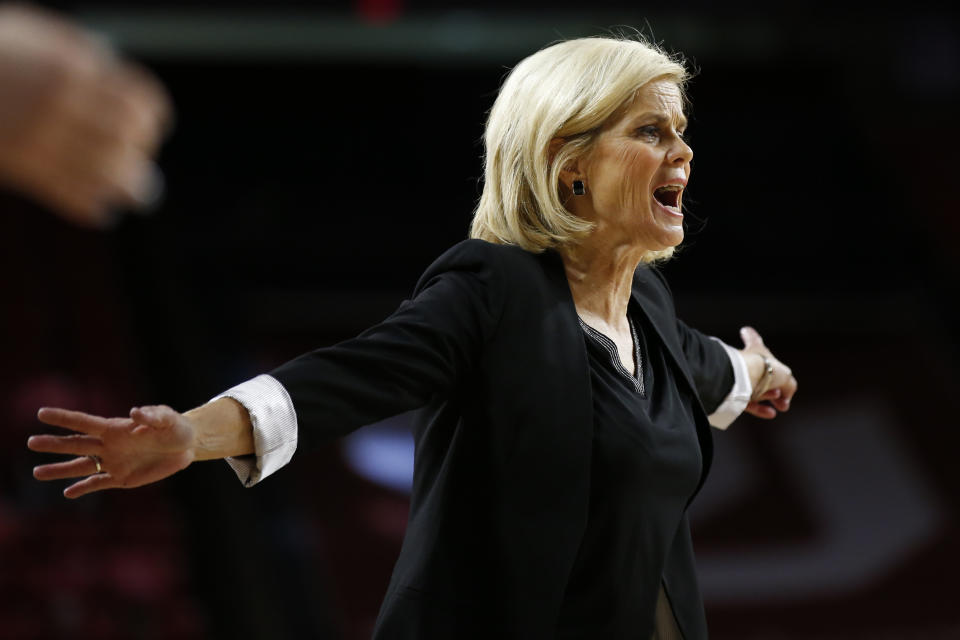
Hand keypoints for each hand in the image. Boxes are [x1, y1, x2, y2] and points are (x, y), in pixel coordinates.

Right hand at [0, 4, 171, 226]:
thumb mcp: (33, 34)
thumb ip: (78, 51)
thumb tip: (115, 71)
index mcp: (70, 68)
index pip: (139, 102)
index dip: (152, 120)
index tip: (150, 129)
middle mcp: (59, 104)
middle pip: (128, 141)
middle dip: (141, 154)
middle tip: (141, 161)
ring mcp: (38, 138)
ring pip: (107, 173)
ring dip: (127, 186)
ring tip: (135, 192)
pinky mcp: (20, 168)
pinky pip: (71, 196)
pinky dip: (92, 206)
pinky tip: (102, 209)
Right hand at [28, 405, 195, 497]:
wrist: (186, 445)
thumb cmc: (174, 426)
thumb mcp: (167, 418)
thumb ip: (151, 415)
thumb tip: (135, 412)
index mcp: (116, 428)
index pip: (85, 422)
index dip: (64, 417)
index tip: (42, 413)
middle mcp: (109, 445)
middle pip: (76, 445)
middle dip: (54, 444)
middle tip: (31, 442)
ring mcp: (114, 462)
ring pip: (82, 467)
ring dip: (60, 470)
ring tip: (37, 473)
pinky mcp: (122, 478)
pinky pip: (99, 484)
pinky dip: (84, 488)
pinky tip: (68, 493)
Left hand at [739, 326, 797, 419]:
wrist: (743, 378)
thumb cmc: (764, 369)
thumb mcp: (786, 375)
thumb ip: (789, 386)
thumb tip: (784, 399)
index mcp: (756, 350)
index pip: (754, 340)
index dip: (751, 335)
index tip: (745, 330)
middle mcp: (746, 362)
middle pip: (761, 372)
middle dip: (774, 385)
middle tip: (780, 395)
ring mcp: (739, 378)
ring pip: (756, 390)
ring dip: (769, 397)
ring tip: (778, 404)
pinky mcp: (734, 394)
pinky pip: (748, 403)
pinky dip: (760, 409)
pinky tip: (771, 413)